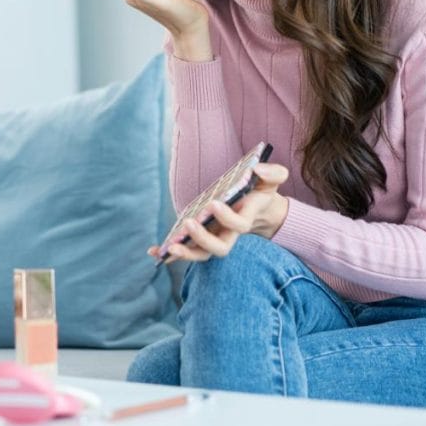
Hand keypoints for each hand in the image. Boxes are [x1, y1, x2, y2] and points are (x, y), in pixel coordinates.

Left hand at [147, 163, 290, 262]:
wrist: (258, 207)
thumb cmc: (261, 190)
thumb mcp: (272, 179)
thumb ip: (273, 173)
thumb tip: (257, 170)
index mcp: (245, 219)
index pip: (239, 225)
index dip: (227, 218)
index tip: (214, 203)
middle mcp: (229, 234)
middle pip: (219, 248)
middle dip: (203, 239)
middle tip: (189, 224)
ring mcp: (214, 239)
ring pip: (201, 255)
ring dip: (185, 254)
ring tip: (169, 247)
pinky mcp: (201, 240)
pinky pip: (186, 251)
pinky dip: (169, 254)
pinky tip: (152, 251)